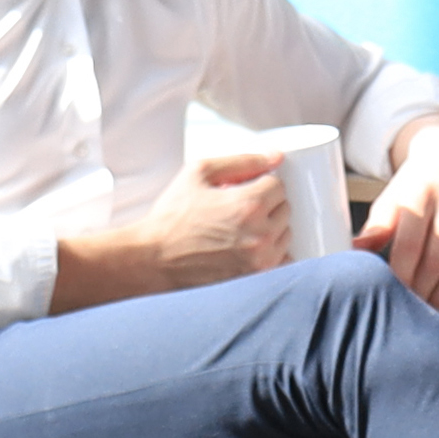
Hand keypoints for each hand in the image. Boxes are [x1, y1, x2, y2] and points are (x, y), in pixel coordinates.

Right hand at [55, 149, 297, 311]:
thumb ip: (241, 161)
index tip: (243, 192)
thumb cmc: (171, 217)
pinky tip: (247, 249)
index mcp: (249, 204)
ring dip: (269, 229)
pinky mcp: (256, 280)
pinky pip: (281, 261)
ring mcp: (260, 261)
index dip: (260, 185)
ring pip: (285, 235)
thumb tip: (275, 157)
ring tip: (239, 230)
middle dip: (265, 205)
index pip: (278, 186)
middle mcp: (260, 234)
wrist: (153, 260)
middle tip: (238, 210)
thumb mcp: (198, 173)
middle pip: (285, 209)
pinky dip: (270, 253)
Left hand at [359, 118, 438, 311]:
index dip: (399, 277)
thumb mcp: (392, 197)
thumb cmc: (417, 182)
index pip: (408, 248)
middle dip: (418, 292)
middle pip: (434, 263)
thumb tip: (353, 254)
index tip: (389, 294)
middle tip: (406, 307)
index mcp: (420, 196)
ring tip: (425, 308)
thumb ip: (376, 228)